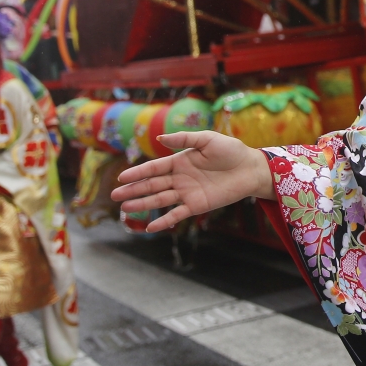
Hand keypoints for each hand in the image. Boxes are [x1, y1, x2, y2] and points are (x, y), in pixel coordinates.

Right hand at [110, 131, 272, 232]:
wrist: (250, 168)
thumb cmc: (231, 150)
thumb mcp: (207, 139)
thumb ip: (185, 138)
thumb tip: (160, 138)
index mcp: (180, 161)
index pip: (154, 168)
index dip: (138, 173)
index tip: (121, 177)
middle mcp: (180, 178)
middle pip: (152, 185)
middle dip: (134, 190)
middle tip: (115, 195)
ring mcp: (187, 193)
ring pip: (160, 200)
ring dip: (143, 204)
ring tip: (126, 208)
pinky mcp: (197, 205)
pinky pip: (177, 214)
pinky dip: (164, 221)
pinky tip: (150, 227)